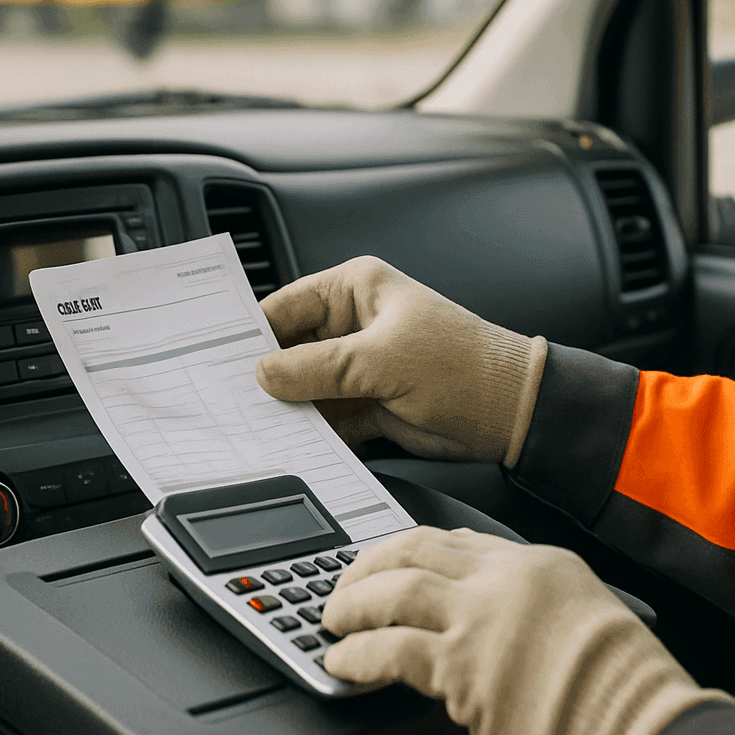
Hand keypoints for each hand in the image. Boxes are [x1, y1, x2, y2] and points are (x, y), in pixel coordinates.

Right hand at [255, 257, 545, 465]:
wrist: (513, 414)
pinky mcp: (367, 405)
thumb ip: (318, 367)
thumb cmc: (466, 366)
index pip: (286, 307)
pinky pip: (325, 419)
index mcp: (355, 290)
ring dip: (287, 409)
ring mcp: (359, 367)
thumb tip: (264, 373)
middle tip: (232, 399)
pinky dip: (311, 433)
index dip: (253, 334)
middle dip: (267, 377)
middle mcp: (353, 325)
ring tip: (254, 427)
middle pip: (290, 350)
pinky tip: (289, 444)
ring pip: (304, 389)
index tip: (220, 360)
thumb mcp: (382, 359)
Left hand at [322, 527, 727, 734]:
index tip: (389, 563)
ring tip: (332, 621)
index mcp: (538, 563)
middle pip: (413, 550)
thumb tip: (492, 620)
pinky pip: (388, 650)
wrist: (644, 730)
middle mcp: (504, 580)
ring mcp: (480, 620)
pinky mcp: (461, 668)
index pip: (456, 540)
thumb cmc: (627, 693)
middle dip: (369, 565)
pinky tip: (343, 663)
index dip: (410, 552)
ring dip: (352, 605)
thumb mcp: (589, 618)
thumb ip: (534, 608)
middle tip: (345, 584)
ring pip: (392, 591)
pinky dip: (356, 655)